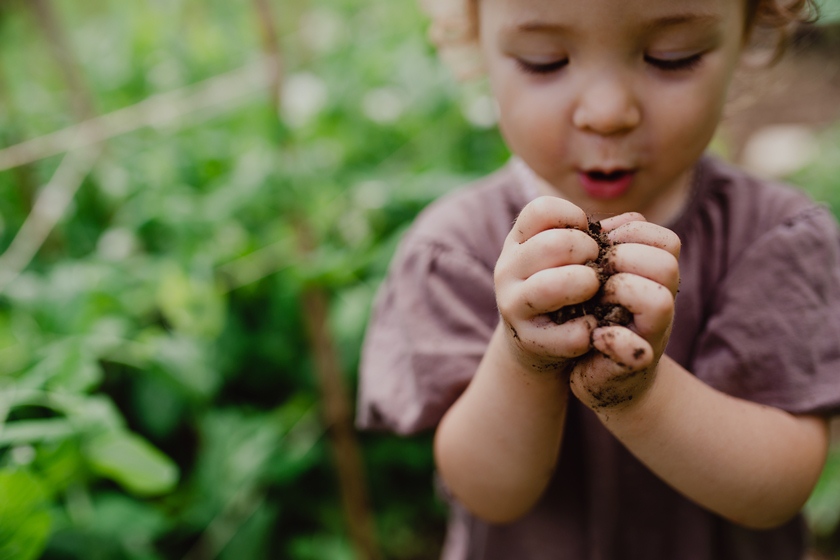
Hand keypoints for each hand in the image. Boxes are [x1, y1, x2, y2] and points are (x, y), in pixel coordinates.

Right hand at [494, 196, 600, 372]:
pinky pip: (569, 332)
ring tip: (594, 290)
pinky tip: (595, 324)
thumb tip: (635, 223)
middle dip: (586, 251)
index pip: (541, 210)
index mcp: (519, 241)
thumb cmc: (563, 288)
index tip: (587, 237)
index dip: (573, 217)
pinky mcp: (530, 341)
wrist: (538, 343)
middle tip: (596, 266)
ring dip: (583, 285)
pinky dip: (590, 328)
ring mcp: (514, 305)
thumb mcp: (570, 257)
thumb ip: (600, 236)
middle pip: (550, 244)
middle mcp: (508, 270)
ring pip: (549, 286)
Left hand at [569, 213, 680, 409]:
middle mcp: (663, 303)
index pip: (665, 240)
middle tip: (592, 275)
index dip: (628, 236)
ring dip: (619, 293)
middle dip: (621, 261)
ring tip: (593, 300)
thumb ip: (606, 246)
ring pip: (659, 301)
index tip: (598, 248)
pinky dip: (611, 340)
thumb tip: (597, 221)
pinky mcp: (634, 364)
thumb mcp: (603, 276)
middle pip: (665, 265)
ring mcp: (653, 335)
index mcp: (657, 278)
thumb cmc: (599, 317)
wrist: (601, 375)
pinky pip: (633, 349)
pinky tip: (593, 336)